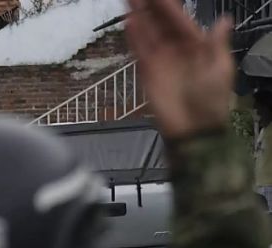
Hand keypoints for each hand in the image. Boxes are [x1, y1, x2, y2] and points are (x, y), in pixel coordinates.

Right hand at [126, 0, 233, 140]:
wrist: (194, 128)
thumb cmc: (212, 98)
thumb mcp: (221, 68)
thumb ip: (217, 43)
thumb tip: (224, 19)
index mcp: (196, 46)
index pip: (180, 21)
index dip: (168, 6)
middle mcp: (176, 49)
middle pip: (160, 23)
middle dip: (149, 7)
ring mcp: (160, 60)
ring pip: (147, 33)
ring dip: (138, 18)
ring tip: (129, 0)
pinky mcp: (147, 73)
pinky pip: (139, 51)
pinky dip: (134, 37)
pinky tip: (129, 22)